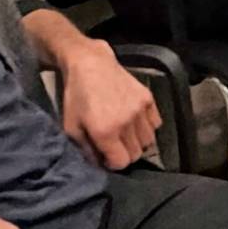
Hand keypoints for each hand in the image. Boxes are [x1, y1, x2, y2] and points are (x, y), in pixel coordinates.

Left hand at [57, 39, 160, 168]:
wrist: (91, 65)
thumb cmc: (77, 96)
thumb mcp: (71, 127)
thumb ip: (86, 150)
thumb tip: (99, 164)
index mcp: (106, 132)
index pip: (122, 162)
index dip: (113, 164)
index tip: (106, 157)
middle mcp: (126, 123)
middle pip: (136, 154)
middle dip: (125, 154)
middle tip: (114, 146)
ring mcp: (140, 110)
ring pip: (149, 141)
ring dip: (137, 142)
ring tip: (126, 135)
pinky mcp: (148, 98)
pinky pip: (156, 124)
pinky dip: (148, 127)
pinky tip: (135, 123)